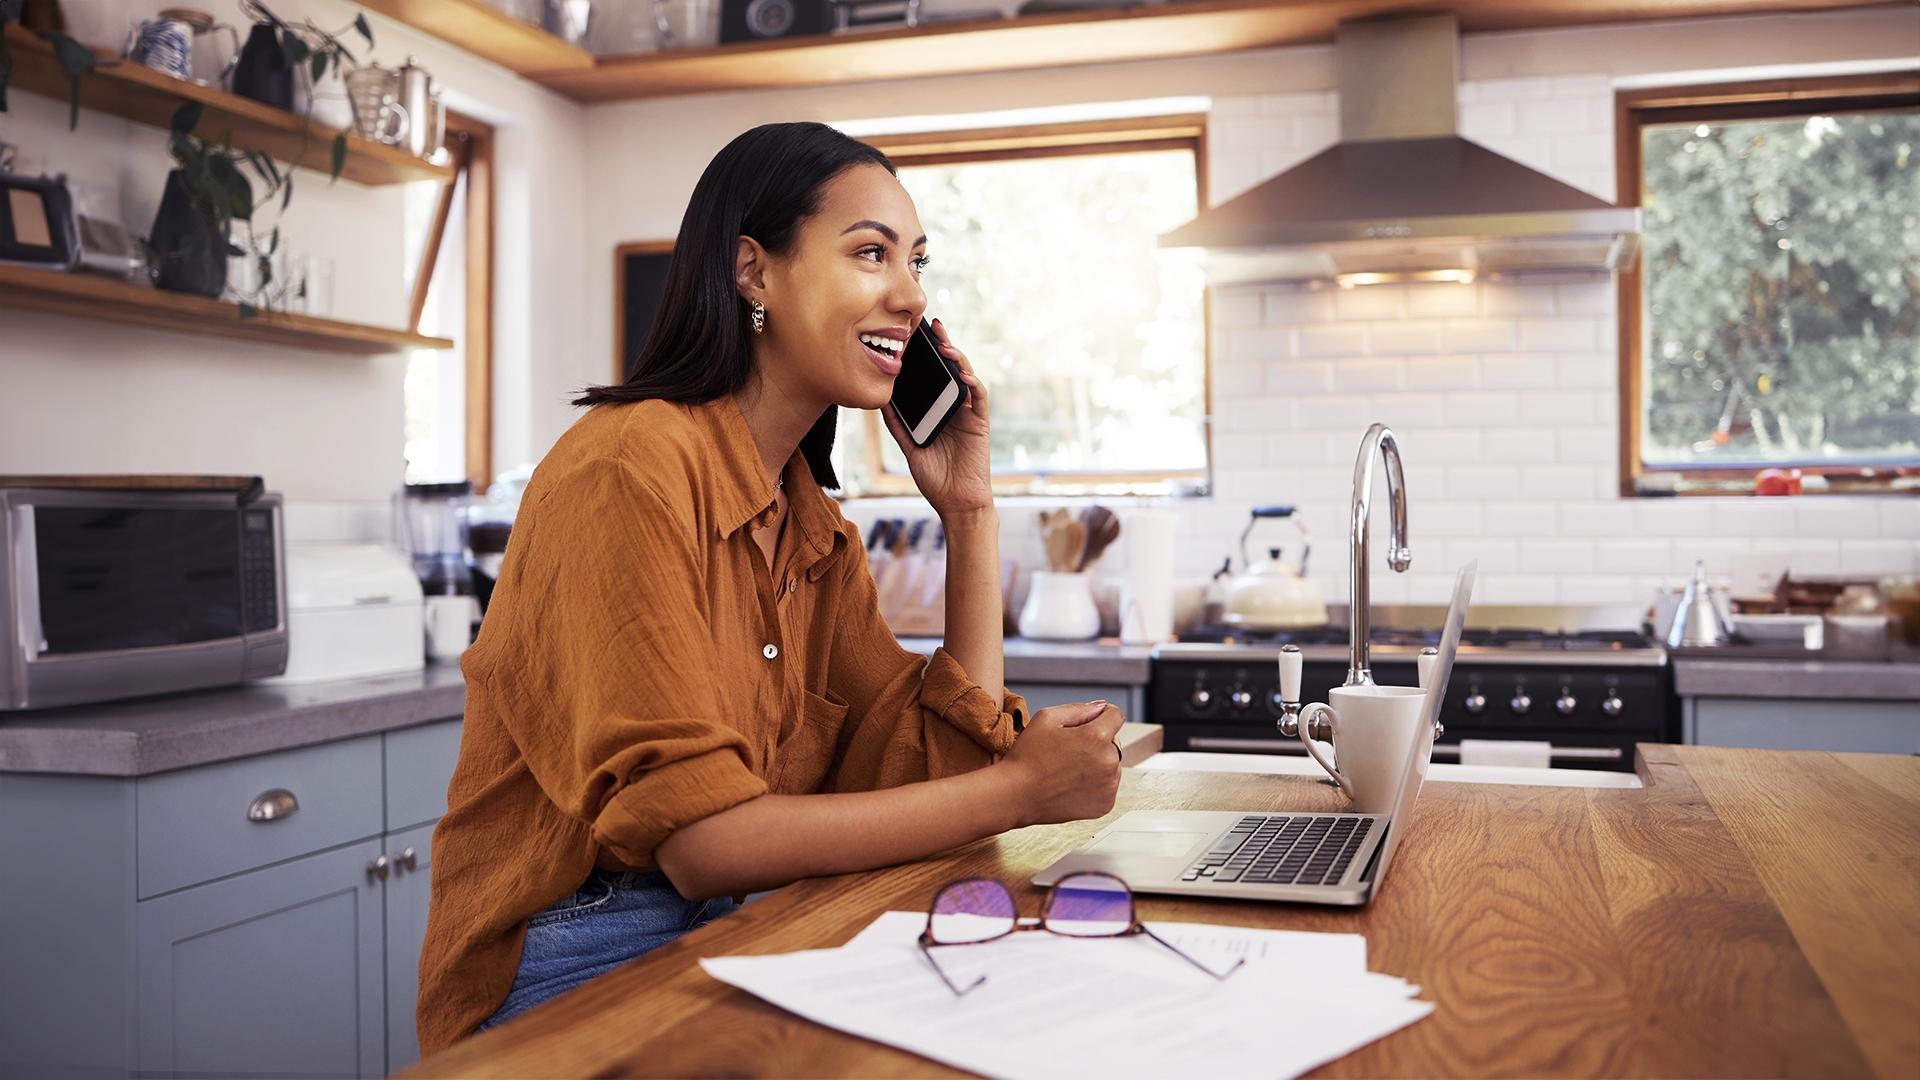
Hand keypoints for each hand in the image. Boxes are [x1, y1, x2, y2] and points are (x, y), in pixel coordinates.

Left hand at [881, 318, 992, 517]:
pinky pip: (979, 397)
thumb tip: (880, 401)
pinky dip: (971, 382)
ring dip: (957, 358)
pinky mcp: (980, 423)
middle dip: (943, 346)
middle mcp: (954, 408)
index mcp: (937, 410)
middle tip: (931, 326)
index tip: (911, 337)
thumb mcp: (909, 447)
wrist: (956, 503)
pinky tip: (961, 372)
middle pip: (950, 370)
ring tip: (943, 344)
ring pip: (965, 377)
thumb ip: (898, 424)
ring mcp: (968, 413)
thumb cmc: (935, 477)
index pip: (932, 377)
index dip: (925, 357)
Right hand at [999, 700, 1123, 827]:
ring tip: (1067, 770)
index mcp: (1097, 737)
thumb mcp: (1047, 718)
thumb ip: (1079, 708)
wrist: (1016, 795)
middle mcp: (1109, 762)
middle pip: (1113, 741)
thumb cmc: (1027, 756)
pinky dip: (1095, 784)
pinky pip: (1107, 786)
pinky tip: (1071, 784)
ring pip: (1112, 765)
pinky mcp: (1105, 805)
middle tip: (1068, 751)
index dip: (1101, 715)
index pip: (1116, 715)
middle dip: (1097, 741)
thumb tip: (1101, 707)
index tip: (1087, 723)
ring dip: (1098, 763)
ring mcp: (1109, 786)